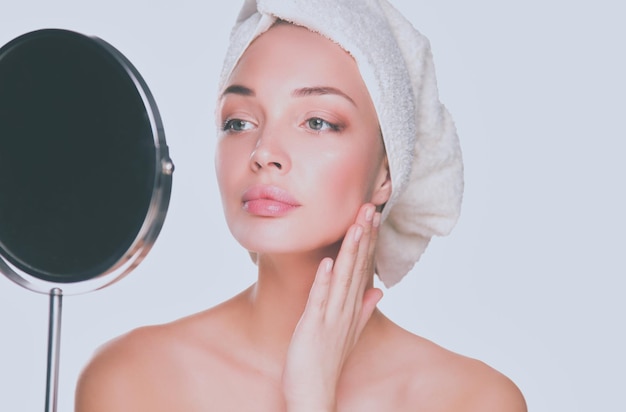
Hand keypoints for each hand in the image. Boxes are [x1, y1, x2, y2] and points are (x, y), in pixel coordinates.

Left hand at [282, 203, 382, 411]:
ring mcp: (332, 318)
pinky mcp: (314, 326)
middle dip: (364, 237)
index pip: (364, 268)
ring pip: (343, 279)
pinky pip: (320, 300)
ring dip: (350, 252)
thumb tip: (379, 291)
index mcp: (353, 308)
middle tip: (370, 208)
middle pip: (358, 267)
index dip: (369, 241)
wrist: (315, 391)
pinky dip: (324, 281)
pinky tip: (327, 261)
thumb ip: (365, 309)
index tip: (373, 217)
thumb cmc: (327, 359)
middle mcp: (347, 309)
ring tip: (357, 226)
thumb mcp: (350, 332)